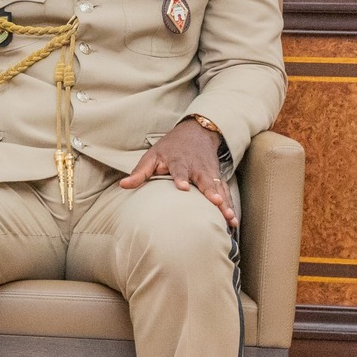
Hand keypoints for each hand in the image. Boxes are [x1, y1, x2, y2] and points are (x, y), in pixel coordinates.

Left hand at [121, 119, 235, 224]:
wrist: (196, 134)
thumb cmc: (169, 149)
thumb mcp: (152, 156)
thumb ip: (140, 172)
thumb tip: (123, 185)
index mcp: (179, 161)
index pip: (179, 169)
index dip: (181, 177)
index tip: (182, 187)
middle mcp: (197, 167)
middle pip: (205, 180)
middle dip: (211, 191)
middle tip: (216, 202)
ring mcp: (210, 173)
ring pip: (218, 189)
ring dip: (225, 203)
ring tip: (230, 218)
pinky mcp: (217, 179)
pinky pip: (225, 193)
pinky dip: (230, 206)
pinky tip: (233, 222)